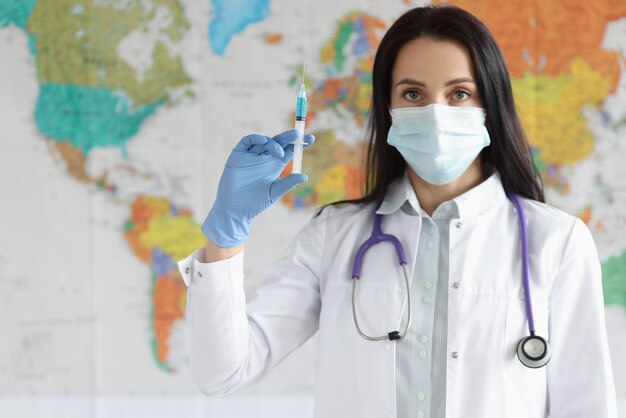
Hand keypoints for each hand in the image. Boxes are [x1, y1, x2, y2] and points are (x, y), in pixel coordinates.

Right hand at [202, 129, 314, 247]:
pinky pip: (247, 142)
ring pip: (264, 141)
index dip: (299, 143)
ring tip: (280, 152)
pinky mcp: (238, 155)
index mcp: (275, 165)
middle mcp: (265, 157)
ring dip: (274, 143)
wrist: (236, 210)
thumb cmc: (256, 203)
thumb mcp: (275, 192)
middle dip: (289, 137)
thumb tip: (304, 176)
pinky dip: (255, 139)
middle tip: (298, 134)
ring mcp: (251, 155)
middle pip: (279, 142)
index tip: (311, 138)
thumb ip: (288, 183)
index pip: (290, 150)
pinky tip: (264, 141)